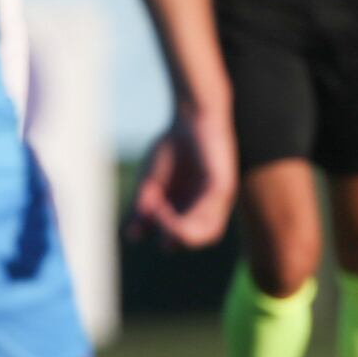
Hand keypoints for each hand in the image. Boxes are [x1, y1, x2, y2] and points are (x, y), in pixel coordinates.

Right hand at [127, 102, 235, 248]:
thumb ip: (143, 208)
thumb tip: (134, 236)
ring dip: (177, 233)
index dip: (161, 234)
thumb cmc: (173, 145)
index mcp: (192, 206)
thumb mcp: (150, 182)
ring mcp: (218, 199)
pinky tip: (162, 206)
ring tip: (158, 216)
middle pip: (196, 239)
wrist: (191, 117)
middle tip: (151, 217)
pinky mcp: (223, 189)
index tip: (142, 216)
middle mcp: (208, 205)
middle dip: (171, 238)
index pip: (184, 237)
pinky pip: (210, 217)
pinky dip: (182, 220)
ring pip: (207, 235)